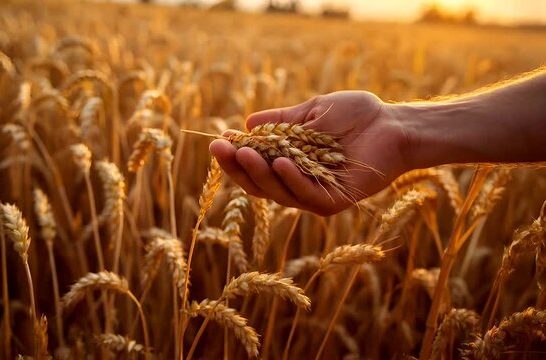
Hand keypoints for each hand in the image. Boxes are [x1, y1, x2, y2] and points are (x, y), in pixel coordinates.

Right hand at [209, 91, 413, 215]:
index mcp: (291, 165)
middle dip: (238, 167)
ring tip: (244, 153)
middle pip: (260, 184)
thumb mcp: (310, 113)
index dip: (236, 157)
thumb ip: (281, 123)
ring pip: (279, 192)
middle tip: (220, 149)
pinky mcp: (335, 202)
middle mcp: (300, 184)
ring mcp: (316, 196)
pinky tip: (280, 163)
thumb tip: (247, 124)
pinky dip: (292, 180)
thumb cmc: (356, 116)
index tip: (219, 140)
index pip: (256, 167)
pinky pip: (307, 197)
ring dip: (260, 173)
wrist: (394, 123)